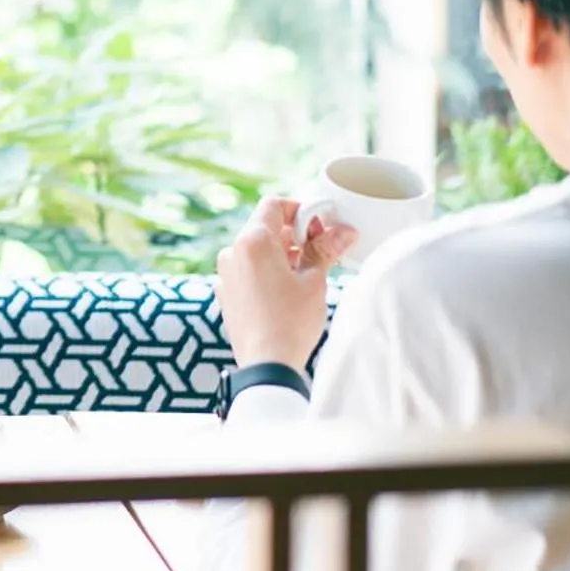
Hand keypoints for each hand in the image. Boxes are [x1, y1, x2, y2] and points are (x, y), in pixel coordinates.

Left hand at [213, 197, 358, 369]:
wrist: (266, 364)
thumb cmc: (291, 321)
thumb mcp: (314, 281)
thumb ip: (325, 249)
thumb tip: (344, 230)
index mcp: (252, 241)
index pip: (274, 205)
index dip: (301, 210)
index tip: (321, 226)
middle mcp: (232, 252)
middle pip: (265, 227)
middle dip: (295, 234)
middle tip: (322, 249)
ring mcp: (225, 274)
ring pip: (256, 250)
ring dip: (282, 253)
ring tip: (308, 273)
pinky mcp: (226, 293)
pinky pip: (248, 270)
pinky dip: (267, 271)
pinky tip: (287, 289)